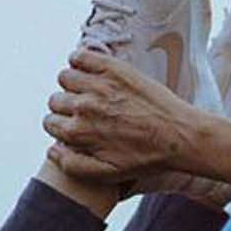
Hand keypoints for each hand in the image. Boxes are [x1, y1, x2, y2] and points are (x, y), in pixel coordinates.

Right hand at [42, 47, 203, 186]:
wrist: (180, 136)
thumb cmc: (147, 157)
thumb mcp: (109, 174)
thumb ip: (74, 166)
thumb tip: (51, 151)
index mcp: (80, 133)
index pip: (51, 123)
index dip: (62, 126)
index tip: (76, 126)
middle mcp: (84, 107)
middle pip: (56, 100)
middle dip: (67, 107)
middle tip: (87, 111)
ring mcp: (98, 85)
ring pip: (65, 77)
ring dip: (74, 84)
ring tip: (91, 91)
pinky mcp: (113, 68)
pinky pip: (80, 56)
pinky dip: (80, 60)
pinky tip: (91, 70)